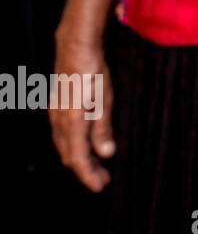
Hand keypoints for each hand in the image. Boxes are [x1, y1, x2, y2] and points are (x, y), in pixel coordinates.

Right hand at [50, 27, 114, 191]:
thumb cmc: (93, 71)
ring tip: (97, 166)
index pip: (77, 158)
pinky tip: (85, 146)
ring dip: (80, 159)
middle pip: (69, 155)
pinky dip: (74, 146)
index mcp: (71, 122)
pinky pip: (62, 135)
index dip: (88, 175)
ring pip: (64, 146)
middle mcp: (58, 121)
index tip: (100, 186)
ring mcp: (54, 114)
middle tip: (102, 179)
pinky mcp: (56, 108)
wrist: (75, 47)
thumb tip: (106, 154)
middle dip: (85, 170)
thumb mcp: (104, 100)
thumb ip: (103, 129)